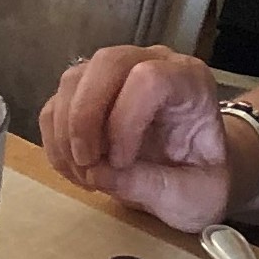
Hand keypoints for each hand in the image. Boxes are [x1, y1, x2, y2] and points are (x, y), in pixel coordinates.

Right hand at [38, 46, 236, 234]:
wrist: (193, 175)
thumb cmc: (203, 180)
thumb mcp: (195, 195)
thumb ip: (154, 185)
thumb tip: (101, 173)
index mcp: (190, 81)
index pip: (149, 78)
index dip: (125, 120)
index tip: (122, 163)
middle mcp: (152, 63)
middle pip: (105, 63)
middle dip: (85, 118)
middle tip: (87, 164)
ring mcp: (117, 73)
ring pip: (73, 80)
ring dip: (66, 132)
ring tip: (84, 174)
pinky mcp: (89, 92)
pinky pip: (56, 103)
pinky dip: (56, 139)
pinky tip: (75, 169)